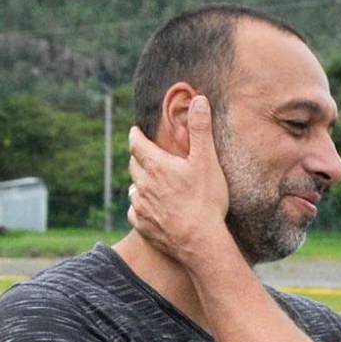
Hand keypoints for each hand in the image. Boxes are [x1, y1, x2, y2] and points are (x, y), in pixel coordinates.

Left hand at [127, 95, 230, 264]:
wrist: (199, 241)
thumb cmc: (205, 200)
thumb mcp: (206, 160)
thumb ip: (200, 129)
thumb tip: (199, 99)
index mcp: (156, 165)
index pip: (136, 143)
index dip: (135, 135)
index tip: (136, 131)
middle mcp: (143, 184)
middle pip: (133, 165)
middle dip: (138, 157)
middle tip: (146, 155)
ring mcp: (142, 207)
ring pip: (134, 189)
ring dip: (140, 184)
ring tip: (150, 184)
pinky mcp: (143, 226)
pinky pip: (135, 213)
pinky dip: (140, 208)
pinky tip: (149, 210)